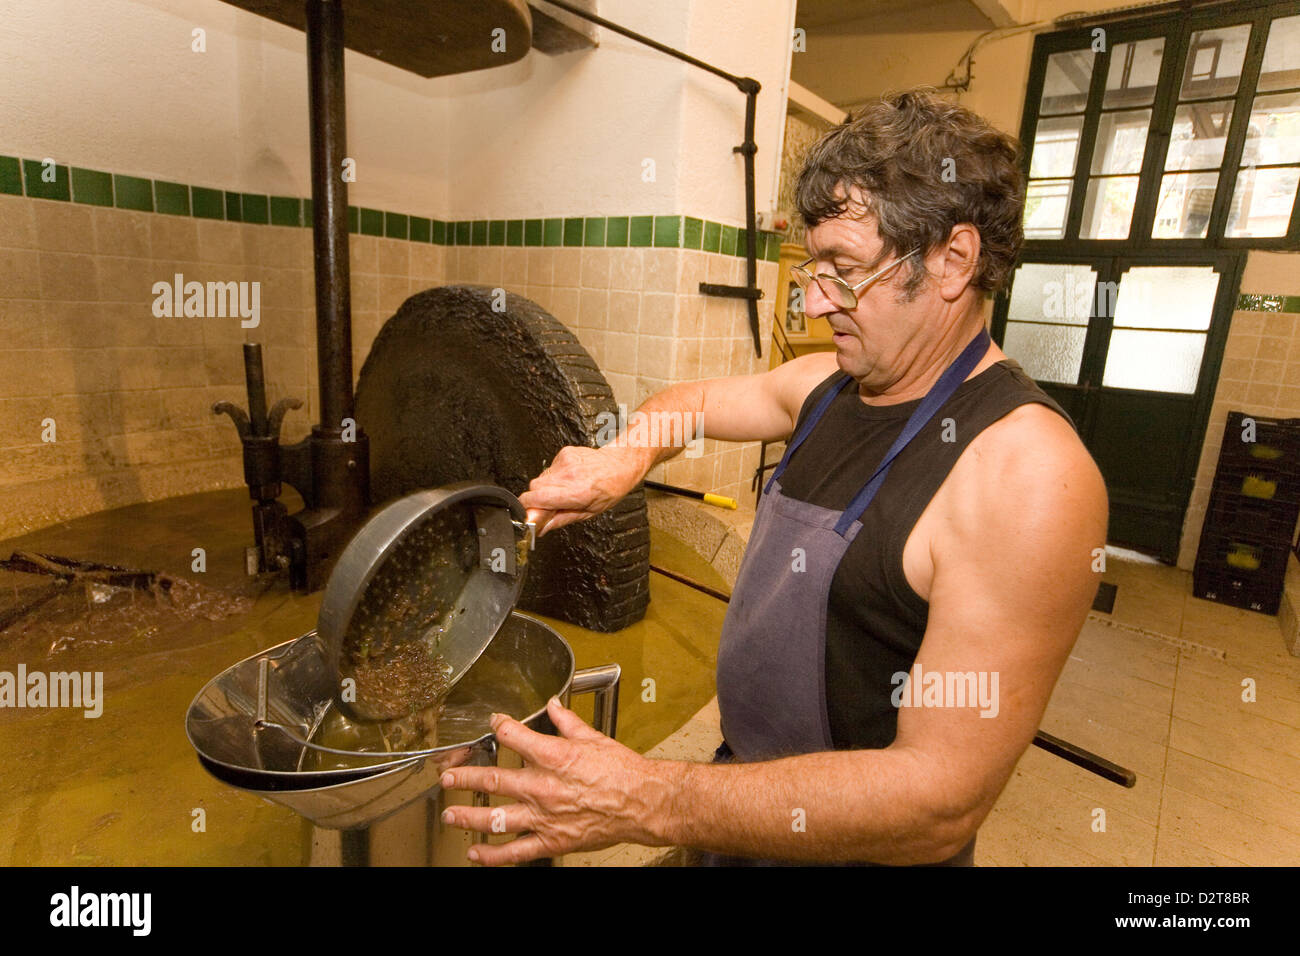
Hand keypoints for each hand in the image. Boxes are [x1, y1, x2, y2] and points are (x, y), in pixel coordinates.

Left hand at [439, 697, 680, 864]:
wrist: (643, 802)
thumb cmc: (623, 772)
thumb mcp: (593, 738)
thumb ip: (567, 722)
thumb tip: (553, 705)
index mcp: (553, 756)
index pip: (513, 736)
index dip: (498, 726)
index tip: (492, 723)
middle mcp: (543, 786)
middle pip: (493, 778)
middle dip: (464, 776)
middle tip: (446, 776)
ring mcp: (544, 816)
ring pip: (497, 817)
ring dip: (469, 816)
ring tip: (450, 814)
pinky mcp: (552, 840)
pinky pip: (516, 851)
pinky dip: (493, 855)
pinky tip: (476, 852)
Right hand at [519, 445, 646, 536]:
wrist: (620, 465)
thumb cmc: (610, 489)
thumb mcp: (589, 513)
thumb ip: (561, 520)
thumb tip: (541, 528)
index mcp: (576, 492)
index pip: (537, 498)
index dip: (527, 508)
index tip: (528, 515)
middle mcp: (569, 475)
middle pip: (534, 488)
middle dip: (537, 499)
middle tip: (550, 505)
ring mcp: (566, 461)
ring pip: (540, 478)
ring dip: (546, 488)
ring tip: (564, 490)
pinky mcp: (564, 453)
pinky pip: (549, 469)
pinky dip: (554, 477)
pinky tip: (568, 479)